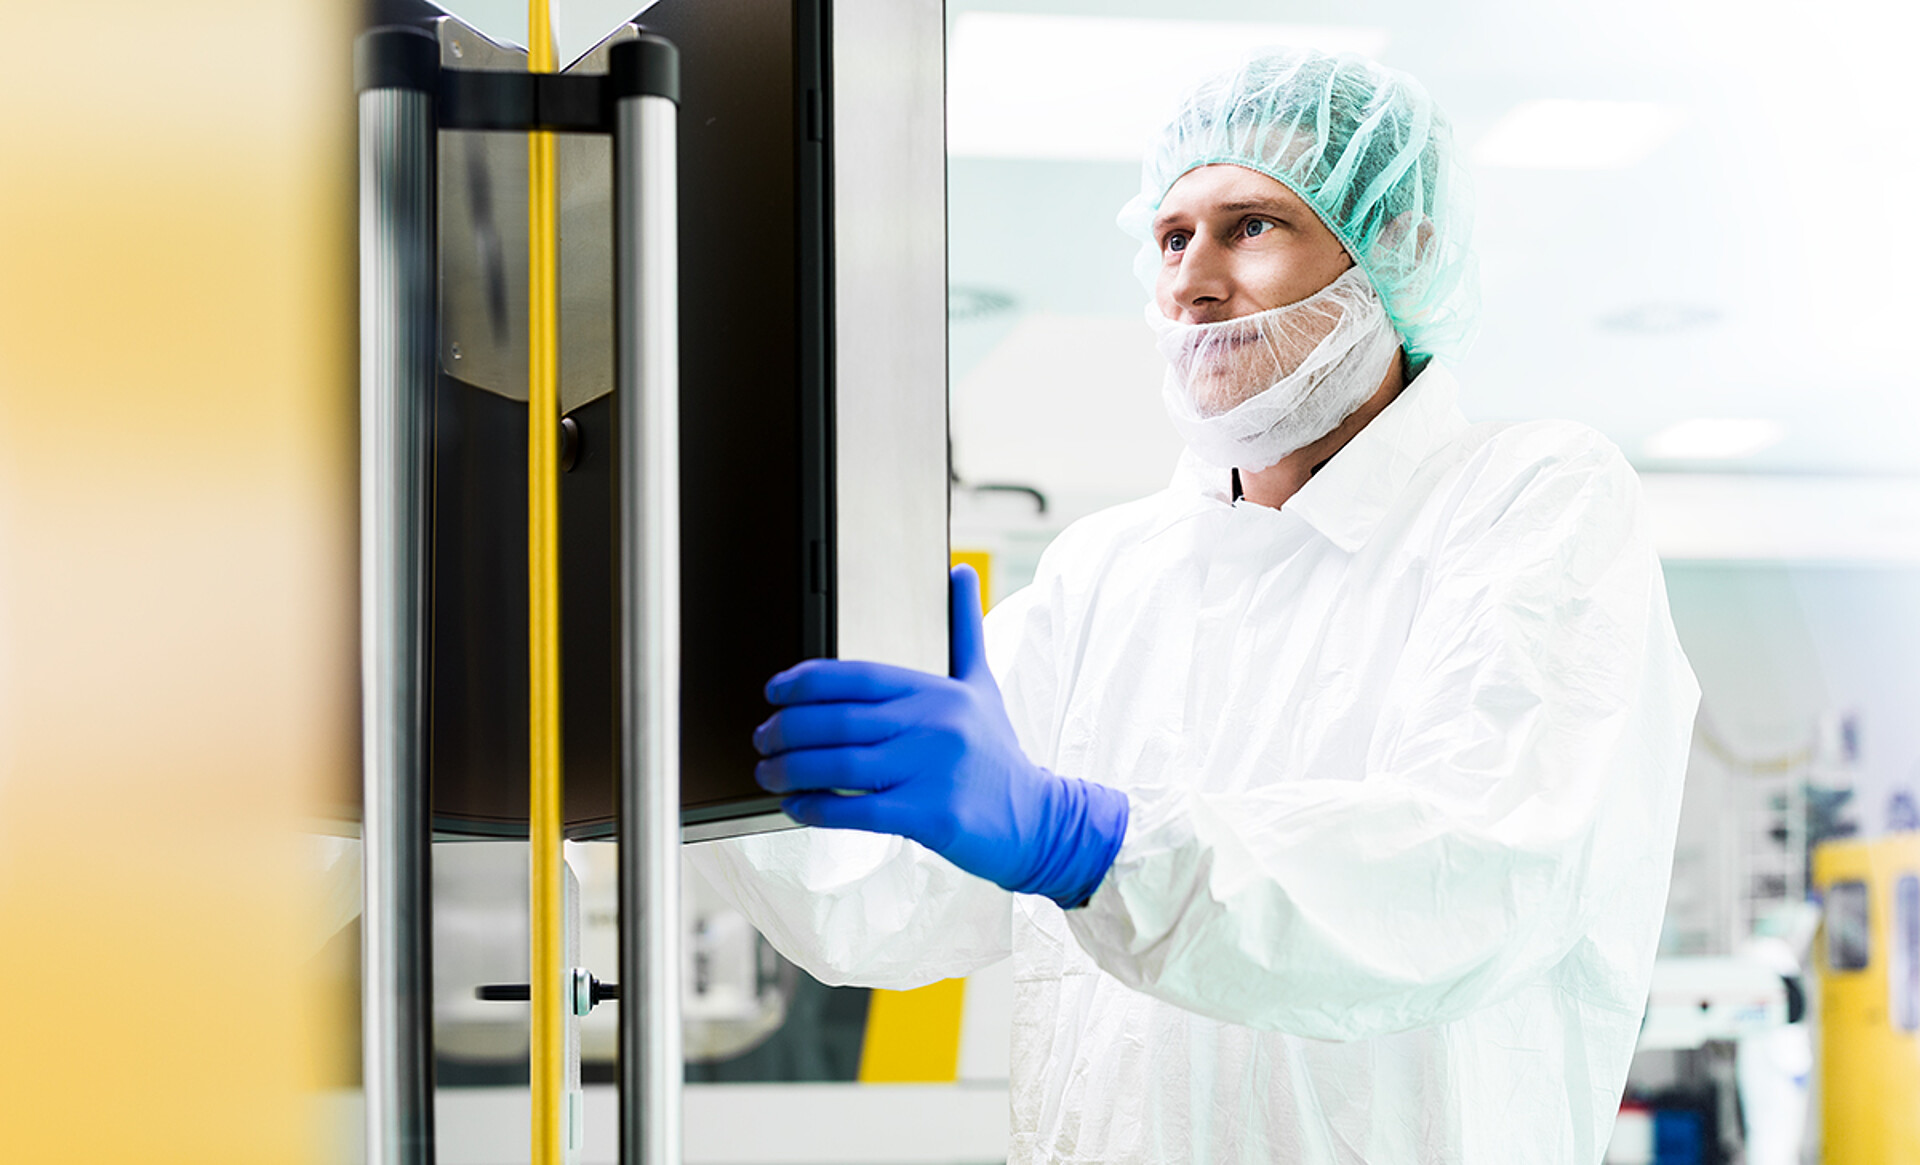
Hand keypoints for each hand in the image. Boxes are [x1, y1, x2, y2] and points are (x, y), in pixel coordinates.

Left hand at [752, 565, 1128, 907]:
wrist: (1038, 818)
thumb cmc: (997, 754)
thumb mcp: (982, 685)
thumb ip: (965, 629)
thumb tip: (962, 570)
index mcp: (937, 690)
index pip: (856, 675)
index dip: (805, 681)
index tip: (773, 690)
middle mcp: (934, 724)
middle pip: (837, 720)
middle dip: (786, 729)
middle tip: (761, 738)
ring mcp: (932, 771)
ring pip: (839, 764)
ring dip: (789, 769)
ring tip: (767, 773)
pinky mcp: (930, 815)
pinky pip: (856, 810)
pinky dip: (816, 808)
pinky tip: (796, 806)